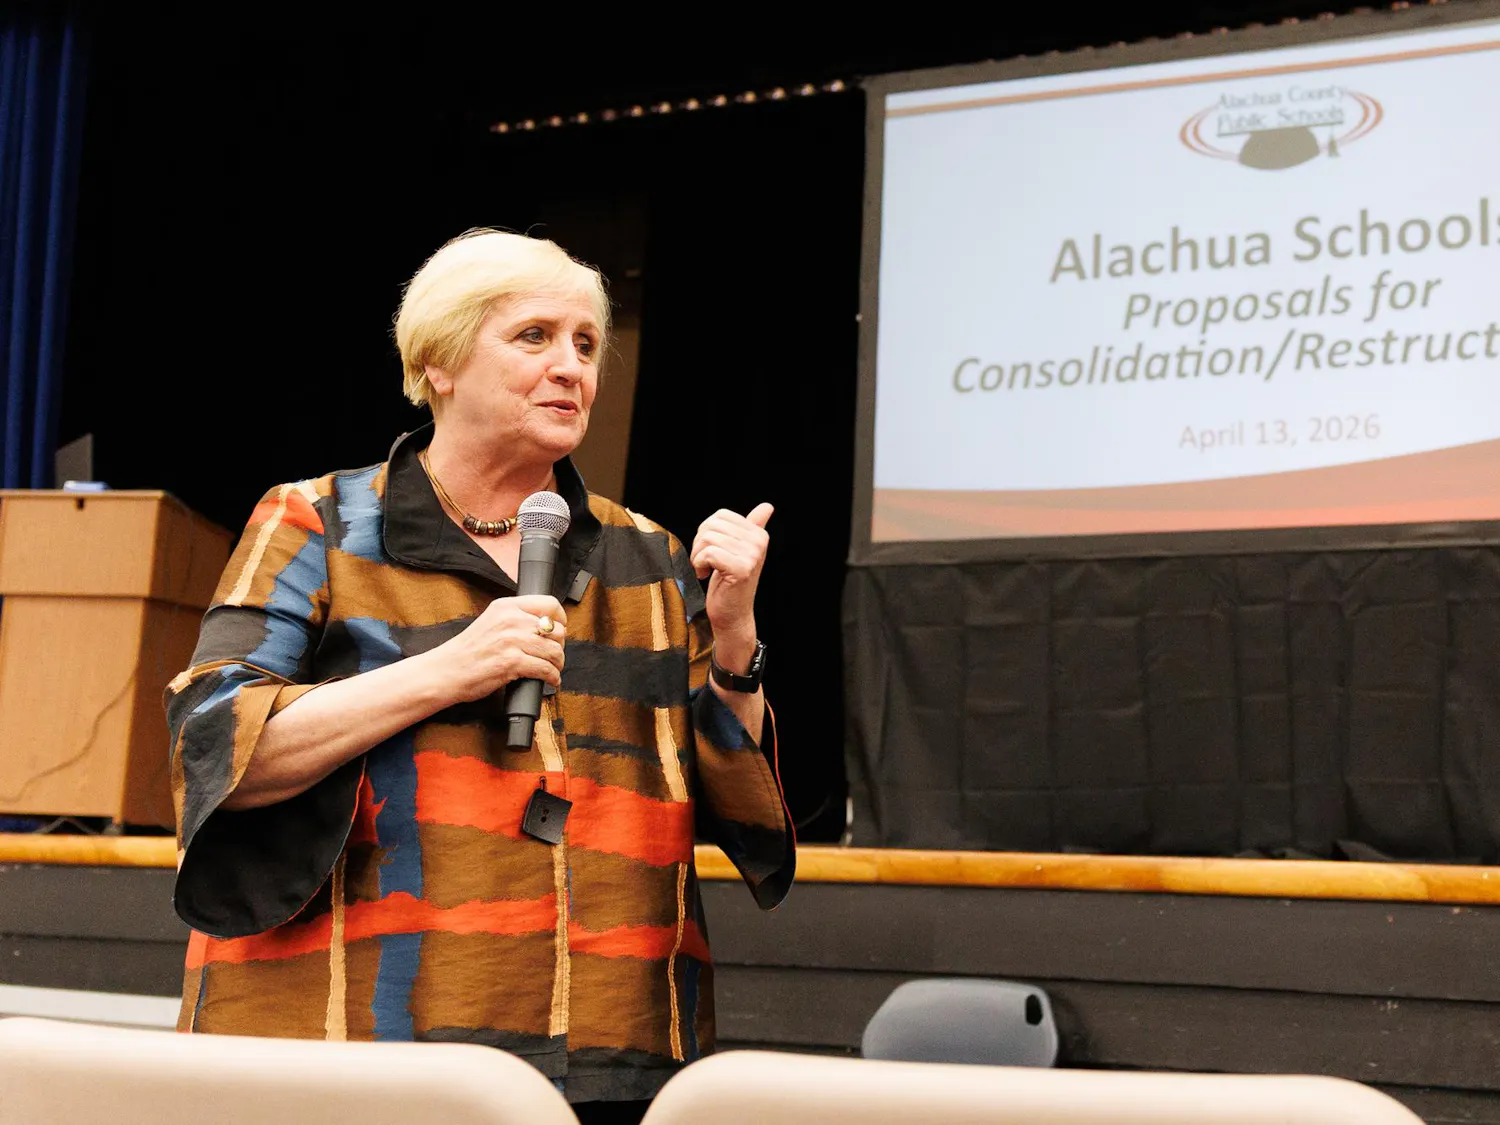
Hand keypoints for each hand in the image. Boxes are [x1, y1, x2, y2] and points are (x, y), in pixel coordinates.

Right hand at [433, 595, 567, 703]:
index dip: (561, 619)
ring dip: (558, 664)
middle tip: (554, 656)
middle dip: (560, 646)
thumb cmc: (468, 651)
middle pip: (556, 630)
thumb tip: (545, 626)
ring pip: (555, 650)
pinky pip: (546, 669)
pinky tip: (549, 680)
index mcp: (506, 606)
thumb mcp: (491, 622)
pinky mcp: (511, 662)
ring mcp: (511, 641)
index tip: (560, 630)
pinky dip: (552, 677)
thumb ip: (515, 619)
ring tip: (553, 669)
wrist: (446, 671)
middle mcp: (511, 620)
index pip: (549, 604)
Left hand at [691, 503, 772, 662]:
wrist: (732, 615)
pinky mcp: (741, 569)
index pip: (720, 515)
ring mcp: (751, 555)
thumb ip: (753, 527)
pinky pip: (708, 553)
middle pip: (712, 526)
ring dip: (698, 556)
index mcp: (758, 534)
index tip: (713, 552)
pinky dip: (699, 565)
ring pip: (708, 538)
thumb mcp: (740, 551)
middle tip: (707, 562)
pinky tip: (706, 575)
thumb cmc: (730, 583)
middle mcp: (758, 542)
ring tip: (706, 569)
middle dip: (700, 544)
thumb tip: (767, 506)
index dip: (708, 532)